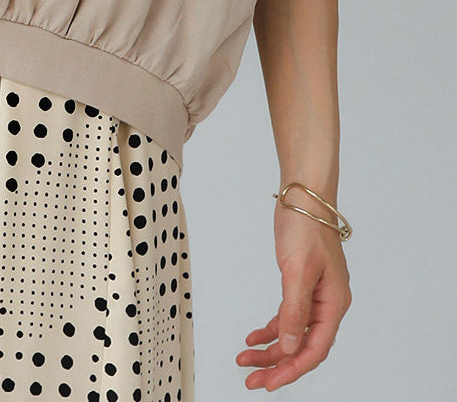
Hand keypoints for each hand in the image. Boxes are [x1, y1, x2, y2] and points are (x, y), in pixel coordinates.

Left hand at [236, 196, 351, 389]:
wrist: (303, 196)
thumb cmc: (306, 227)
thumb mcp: (297, 270)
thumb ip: (293, 310)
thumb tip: (287, 345)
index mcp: (333, 304)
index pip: (314, 349)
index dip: (291, 369)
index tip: (269, 383)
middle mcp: (327, 304)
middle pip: (302, 347)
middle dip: (277, 366)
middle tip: (252, 381)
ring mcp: (315, 295)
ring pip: (292, 333)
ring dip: (270, 349)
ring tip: (245, 360)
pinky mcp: (301, 285)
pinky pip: (287, 317)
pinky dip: (270, 328)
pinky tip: (253, 336)